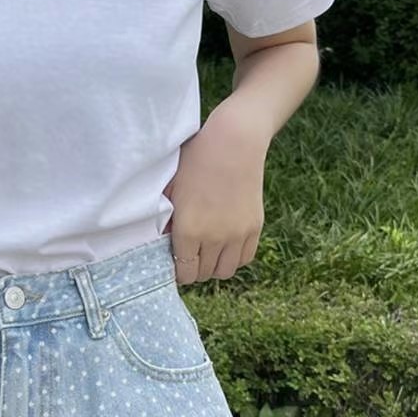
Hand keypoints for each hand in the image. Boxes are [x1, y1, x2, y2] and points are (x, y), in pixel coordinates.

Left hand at [163, 100, 269, 286]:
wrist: (234, 142)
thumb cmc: (196, 161)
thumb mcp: (171, 189)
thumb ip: (166, 221)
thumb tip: (163, 242)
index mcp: (188, 230)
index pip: (183, 272)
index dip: (177, 271)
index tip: (175, 261)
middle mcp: (214, 238)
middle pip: (203, 274)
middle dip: (194, 268)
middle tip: (189, 254)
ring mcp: (237, 235)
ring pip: (225, 272)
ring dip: (214, 266)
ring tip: (207, 251)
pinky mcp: (254, 228)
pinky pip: (244, 258)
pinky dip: (233, 257)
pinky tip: (224, 244)